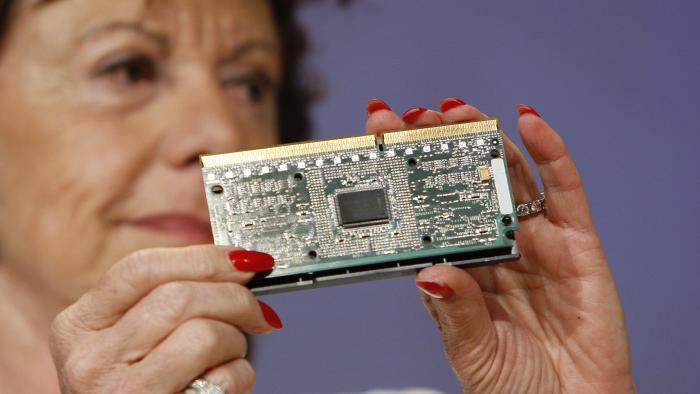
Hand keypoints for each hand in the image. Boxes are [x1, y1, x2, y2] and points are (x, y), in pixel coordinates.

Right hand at [49, 245, 281, 393]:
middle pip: (180, 297)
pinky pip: (224, 379)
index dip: (203, 258)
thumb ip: (163, 300)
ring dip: (236, 342)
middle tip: (258, 311)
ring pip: (205, 334)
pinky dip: (239, 377)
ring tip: (228, 357)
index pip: (142, 268)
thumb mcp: (128, 342)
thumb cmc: (140, 390)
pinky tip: (221, 386)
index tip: (244, 260)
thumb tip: (233, 265)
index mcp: (79, 327)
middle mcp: (91, 361)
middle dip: (235, 298)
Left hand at [365, 99, 634, 392]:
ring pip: (509, 177)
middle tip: (413, 116)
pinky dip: (550, 153)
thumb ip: (453, 310)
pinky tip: (528, 122)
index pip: (430, 212)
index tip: (380, 141)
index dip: (408, 176)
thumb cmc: (516, 388)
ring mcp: (538, 242)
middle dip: (440, 146)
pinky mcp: (578, 245)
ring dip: (484, 138)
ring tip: (457, 109)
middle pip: (466, 184)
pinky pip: (566, 191)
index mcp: (464, 270)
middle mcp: (497, 248)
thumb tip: (429, 273)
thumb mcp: (471, 351)